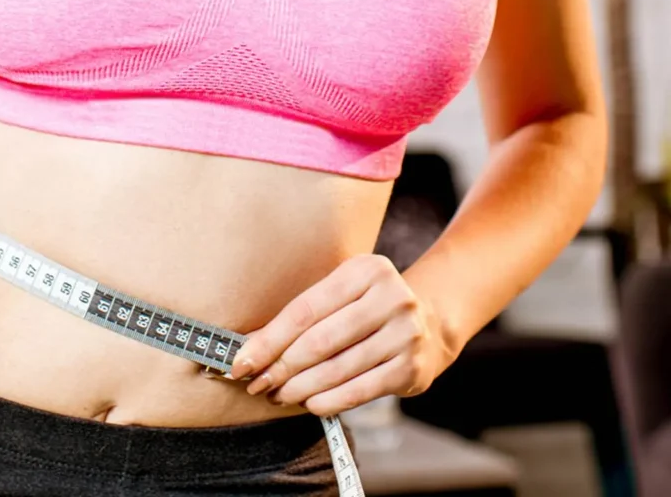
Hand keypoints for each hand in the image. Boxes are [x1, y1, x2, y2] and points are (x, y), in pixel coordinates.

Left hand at [230, 254, 448, 416]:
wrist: (431, 323)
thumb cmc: (368, 307)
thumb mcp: (343, 293)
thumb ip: (305, 314)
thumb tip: (252, 347)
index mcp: (364, 270)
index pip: (305, 309)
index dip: (269, 339)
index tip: (242, 361)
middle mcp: (390, 297)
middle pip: (319, 340)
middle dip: (280, 367)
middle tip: (256, 384)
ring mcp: (405, 333)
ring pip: (338, 368)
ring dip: (300, 387)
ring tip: (278, 395)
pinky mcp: (411, 367)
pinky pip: (360, 390)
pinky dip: (329, 400)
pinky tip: (309, 403)